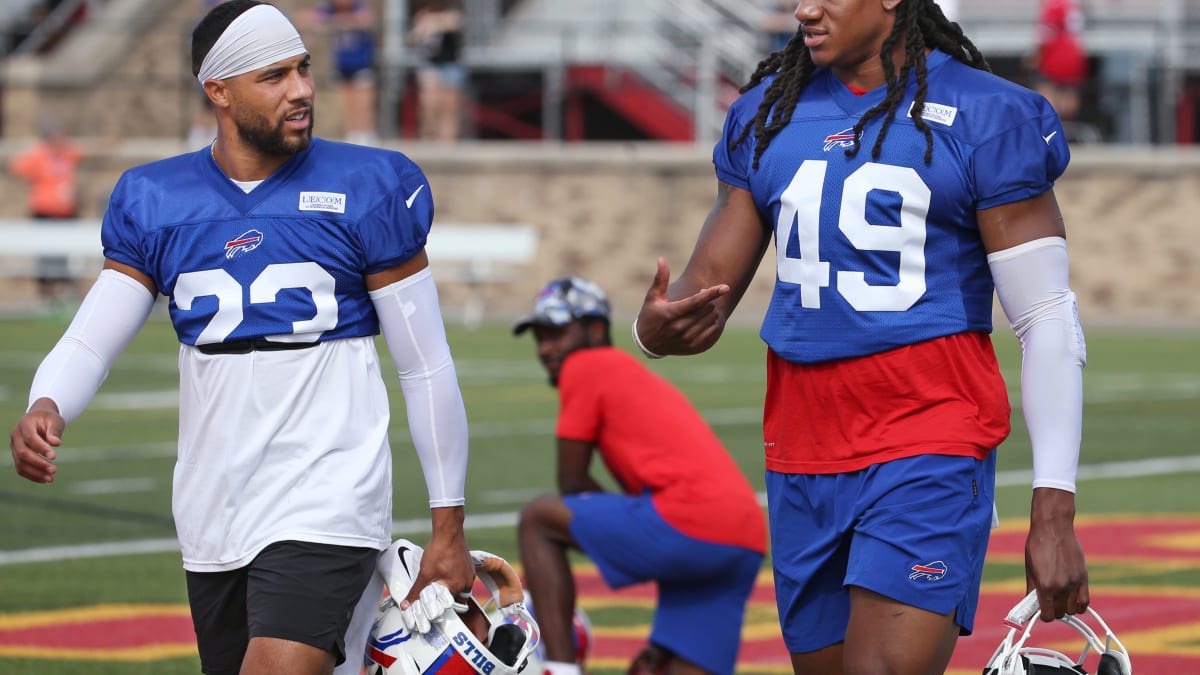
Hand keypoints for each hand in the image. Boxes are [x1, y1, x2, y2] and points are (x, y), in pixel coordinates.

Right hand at [10, 398, 62, 483]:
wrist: (38, 418)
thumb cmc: (48, 419)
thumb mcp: (55, 420)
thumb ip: (55, 430)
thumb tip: (56, 443)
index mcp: (25, 424)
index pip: (30, 438)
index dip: (41, 448)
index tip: (54, 457)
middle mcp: (16, 436)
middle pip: (22, 453)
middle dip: (38, 463)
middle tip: (54, 470)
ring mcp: (14, 447)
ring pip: (20, 463)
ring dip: (35, 473)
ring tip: (51, 479)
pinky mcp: (17, 455)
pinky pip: (21, 468)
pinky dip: (32, 475)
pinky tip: (45, 480)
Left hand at [399, 516, 473, 633]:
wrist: (449, 532)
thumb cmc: (439, 552)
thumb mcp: (424, 574)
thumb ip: (416, 592)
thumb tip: (406, 606)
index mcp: (457, 588)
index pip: (449, 607)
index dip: (439, 610)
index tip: (430, 611)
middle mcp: (467, 583)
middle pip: (456, 600)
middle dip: (445, 601)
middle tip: (433, 599)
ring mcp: (470, 574)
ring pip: (459, 589)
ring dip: (449, 590)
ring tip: (437, 586)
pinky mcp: (469, 566)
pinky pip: (461, 579)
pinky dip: (453, 580)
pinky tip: (444, 574)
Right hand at [634, 257, 729, 355]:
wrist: (647, 343)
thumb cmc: (650, 316)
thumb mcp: (652, 297)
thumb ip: (660, 279)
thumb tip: (661, 259)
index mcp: (671, 313)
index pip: (696, 302)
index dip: (711, 293)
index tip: (725, 287)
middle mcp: (680, 327)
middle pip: (706, 310)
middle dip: (708, 300)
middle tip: (702, 295)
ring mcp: (686, 339)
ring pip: (710, 320)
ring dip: (711, 310)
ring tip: (703, 307)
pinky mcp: (692, 347)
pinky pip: (711, 332)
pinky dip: (712, 323)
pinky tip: (707, 318)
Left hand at [1024, 487, 1088, 621]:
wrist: (1053, 527)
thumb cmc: (1037, 546)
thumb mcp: (1030, 569)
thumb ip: (1032, 590)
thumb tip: (1029, 607)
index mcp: (1045, 585)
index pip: (1047, 615)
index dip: (1043, 616)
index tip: (1041, 612)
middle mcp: (1061, 587)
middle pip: (1061, 613)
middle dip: (1054, 611)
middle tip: (1050, 603)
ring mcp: (1074, 582)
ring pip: (1074, 609)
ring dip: (1067, 608)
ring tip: (1060, 600)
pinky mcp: (1083, 577)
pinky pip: (1085, 601)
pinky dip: (1080, 605)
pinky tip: (1073, 600)